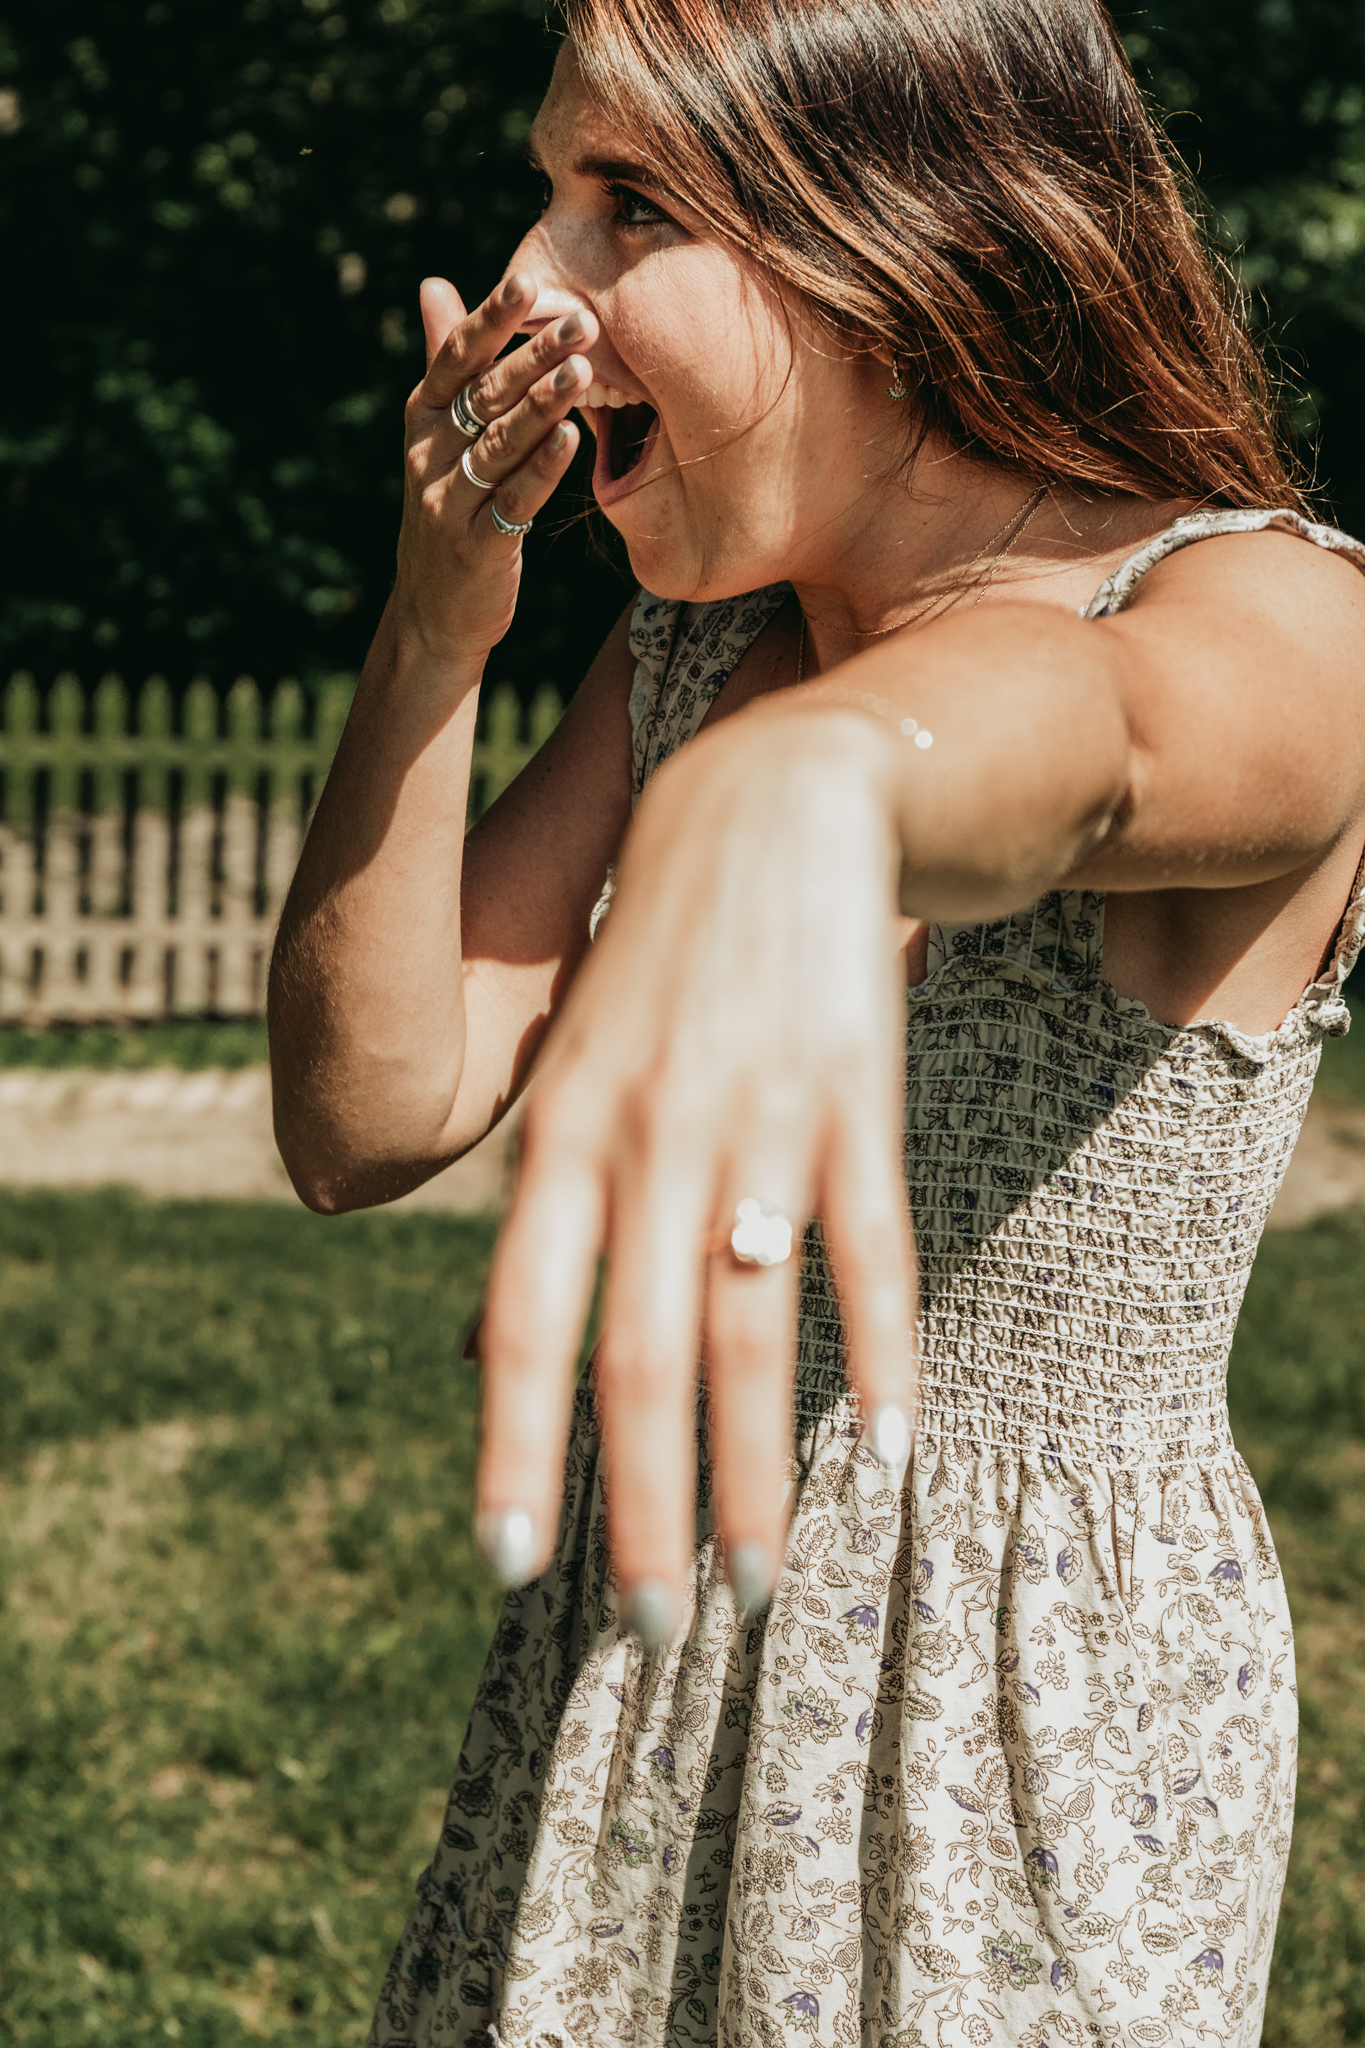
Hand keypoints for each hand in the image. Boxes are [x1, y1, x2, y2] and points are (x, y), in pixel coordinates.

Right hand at [393, 273, 597, 660]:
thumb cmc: (449, 505)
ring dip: (543, 405)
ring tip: (583, 369)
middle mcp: (427, 455)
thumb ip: (444, 361)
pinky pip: (512, 501)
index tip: (527, 281)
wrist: (433, 610)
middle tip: (583, 320)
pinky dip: (542, 470)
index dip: (490, 320)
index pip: (456, 359)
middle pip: (485, 396)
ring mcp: (447, 503)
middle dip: (534, 355)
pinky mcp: (474, 547)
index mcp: (423, 418)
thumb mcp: (437, 435)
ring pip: (499, 445)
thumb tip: (434, 284)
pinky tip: (573, 439)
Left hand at [473, 705, 920, 1642]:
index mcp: (558, 1137)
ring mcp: (754, 1121)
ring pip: (753, 1331)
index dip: (511, 1449)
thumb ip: (543, 1207)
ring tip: (757, 1586)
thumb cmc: (657, 958)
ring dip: (754, 1470)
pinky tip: (889, 1449)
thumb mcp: (573, 1068)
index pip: (520, 1323)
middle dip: (640, 1509)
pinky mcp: (853, 1098)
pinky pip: (869, 1251)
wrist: (772, 804)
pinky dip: (880, 1355)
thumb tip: (478, 1357)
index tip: (507, 1571)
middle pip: (638, 1358)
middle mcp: (645, 1140)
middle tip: (647, 1635)